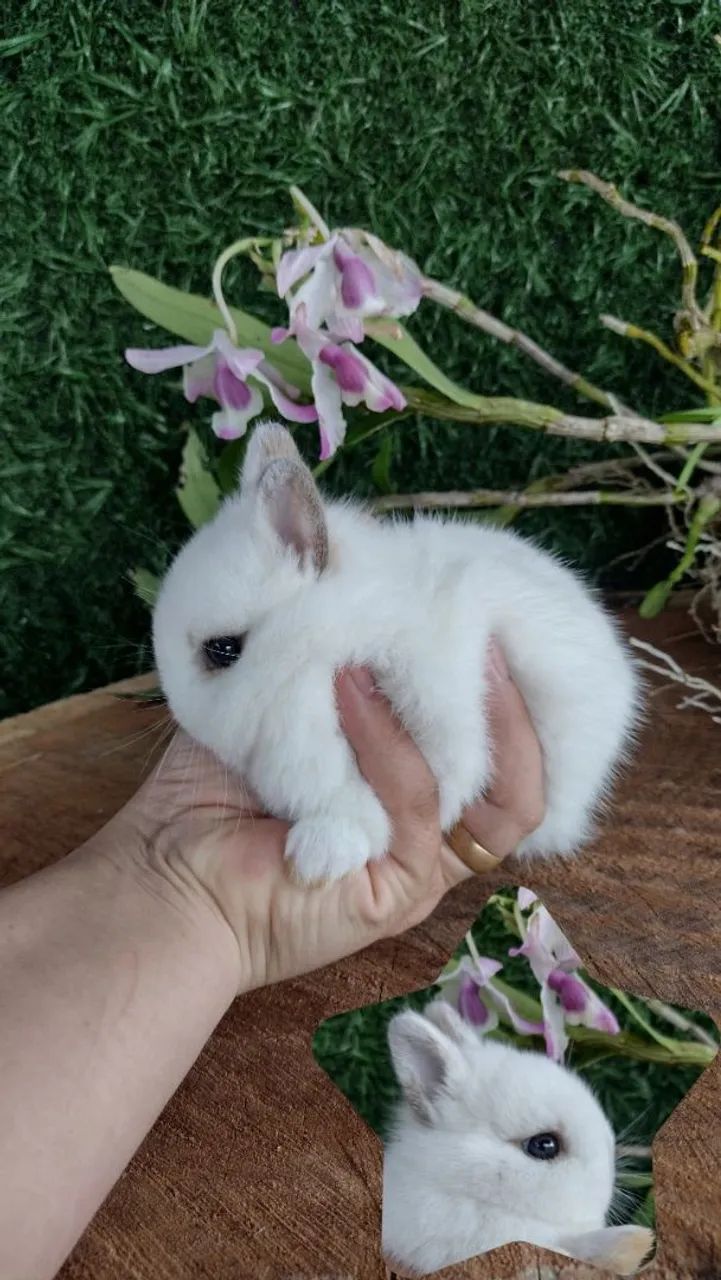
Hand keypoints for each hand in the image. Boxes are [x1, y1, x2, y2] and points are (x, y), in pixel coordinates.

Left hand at [110, 643, 544, 993]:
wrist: (165, 873)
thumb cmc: (216, 788)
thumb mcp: (294, 705)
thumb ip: (343, 665)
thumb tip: (378, 583)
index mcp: (414, 795)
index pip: (501, 748)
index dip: (512, 688)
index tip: (488, 615)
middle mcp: (433, 834)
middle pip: (523, 776)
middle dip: (517, 697)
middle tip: (487, 620)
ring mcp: (423, 867)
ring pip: (502, 799)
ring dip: (477, 715)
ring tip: (437, 642)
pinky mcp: (400, 891)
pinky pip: (422, 808)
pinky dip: (393, 744)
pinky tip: (349, 687)